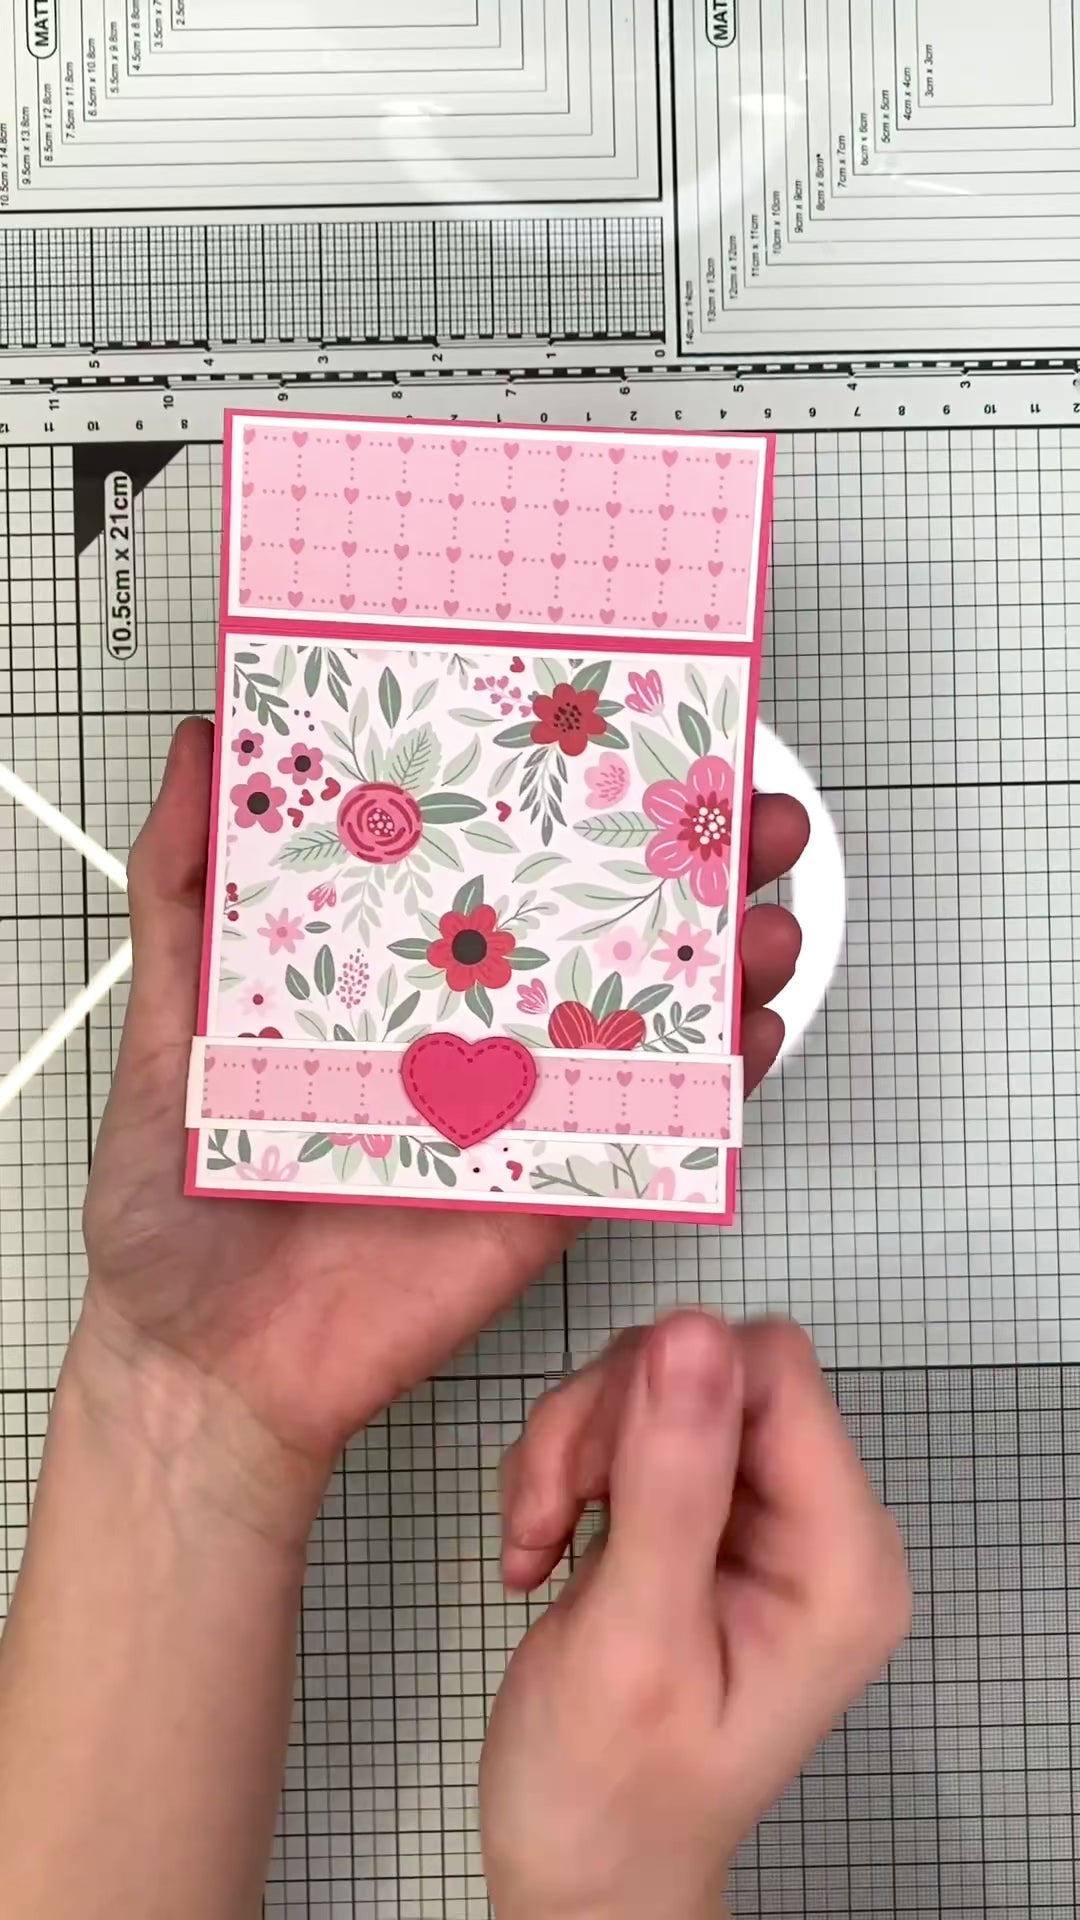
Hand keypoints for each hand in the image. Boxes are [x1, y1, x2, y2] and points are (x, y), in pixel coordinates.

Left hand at [80, 721, 809, 1503]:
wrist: (207, 1363)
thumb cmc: (170, 1205)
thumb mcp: (157, 1018)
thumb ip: (180, 887)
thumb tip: (204, 751)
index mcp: (381, 973)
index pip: (487, 861)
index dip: (558, 796)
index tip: (617, 735)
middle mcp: (460, 1028)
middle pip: (589, 924)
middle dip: (680, 862)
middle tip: (736, 808)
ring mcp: (513, 1106)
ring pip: (637, 1015)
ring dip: (718, 960)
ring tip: (762, 910)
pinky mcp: (543, 1188)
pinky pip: (645, 1129)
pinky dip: (715, 1085)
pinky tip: (753, 1034)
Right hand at [481, 1312, 910, 1919]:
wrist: (579, 1870)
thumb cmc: (612, 1792)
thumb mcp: (637, 1641)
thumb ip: (670, 1484)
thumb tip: (694, 1328)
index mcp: (842, 1555)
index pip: (772, 1371)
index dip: (669, 1389)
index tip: (593, 1475)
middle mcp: (815, 1519)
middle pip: (708, 1367)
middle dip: (606, 1424)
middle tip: (549, 1517)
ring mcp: (755, 1514)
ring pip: (656, 1384)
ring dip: (571, 1449)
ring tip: (536, 1543)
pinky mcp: (697, 1512)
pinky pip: (628, 1424)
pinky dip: (563, 1470)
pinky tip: (540, 1550)